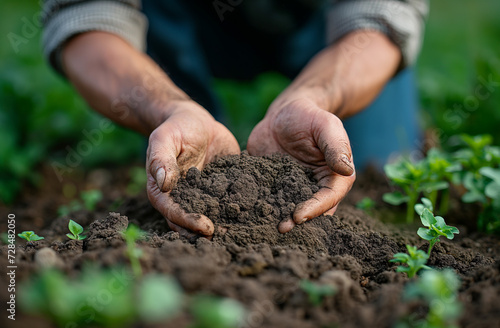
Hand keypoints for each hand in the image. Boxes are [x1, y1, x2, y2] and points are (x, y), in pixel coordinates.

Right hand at [146, 100, 239, 237]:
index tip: (206, 227)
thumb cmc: (176, 128)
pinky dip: (240, 210)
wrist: (197, 121)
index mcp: (163, 192)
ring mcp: (203, 197)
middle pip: (191, 223)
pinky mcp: (221, 190)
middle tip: (226, 235)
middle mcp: (182, 199)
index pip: (174, 213)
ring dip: (224, 226)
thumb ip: (161, 160)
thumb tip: (163, 183)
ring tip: (242, 232)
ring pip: (211, 217)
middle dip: (207, 232)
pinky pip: (229, 203)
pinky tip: (255, 214)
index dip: (189, 222)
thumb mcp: (165, 139)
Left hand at [247, 98, 354, 232]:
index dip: (315, 209)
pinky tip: (248, 212)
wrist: (284, 114)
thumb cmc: (310, 117)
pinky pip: (269, 199)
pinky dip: (261, 207)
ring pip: (288, 209)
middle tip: (281, 229)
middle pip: (310, 211)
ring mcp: (293, 190)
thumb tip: (346, 169)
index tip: (298, 216)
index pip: (328, 199)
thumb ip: (335, 147)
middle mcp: (316, 188)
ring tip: (264, 226)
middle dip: (297, 222)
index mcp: (335, 178)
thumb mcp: (326, 126)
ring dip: (278, 218)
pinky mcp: (274, 187)